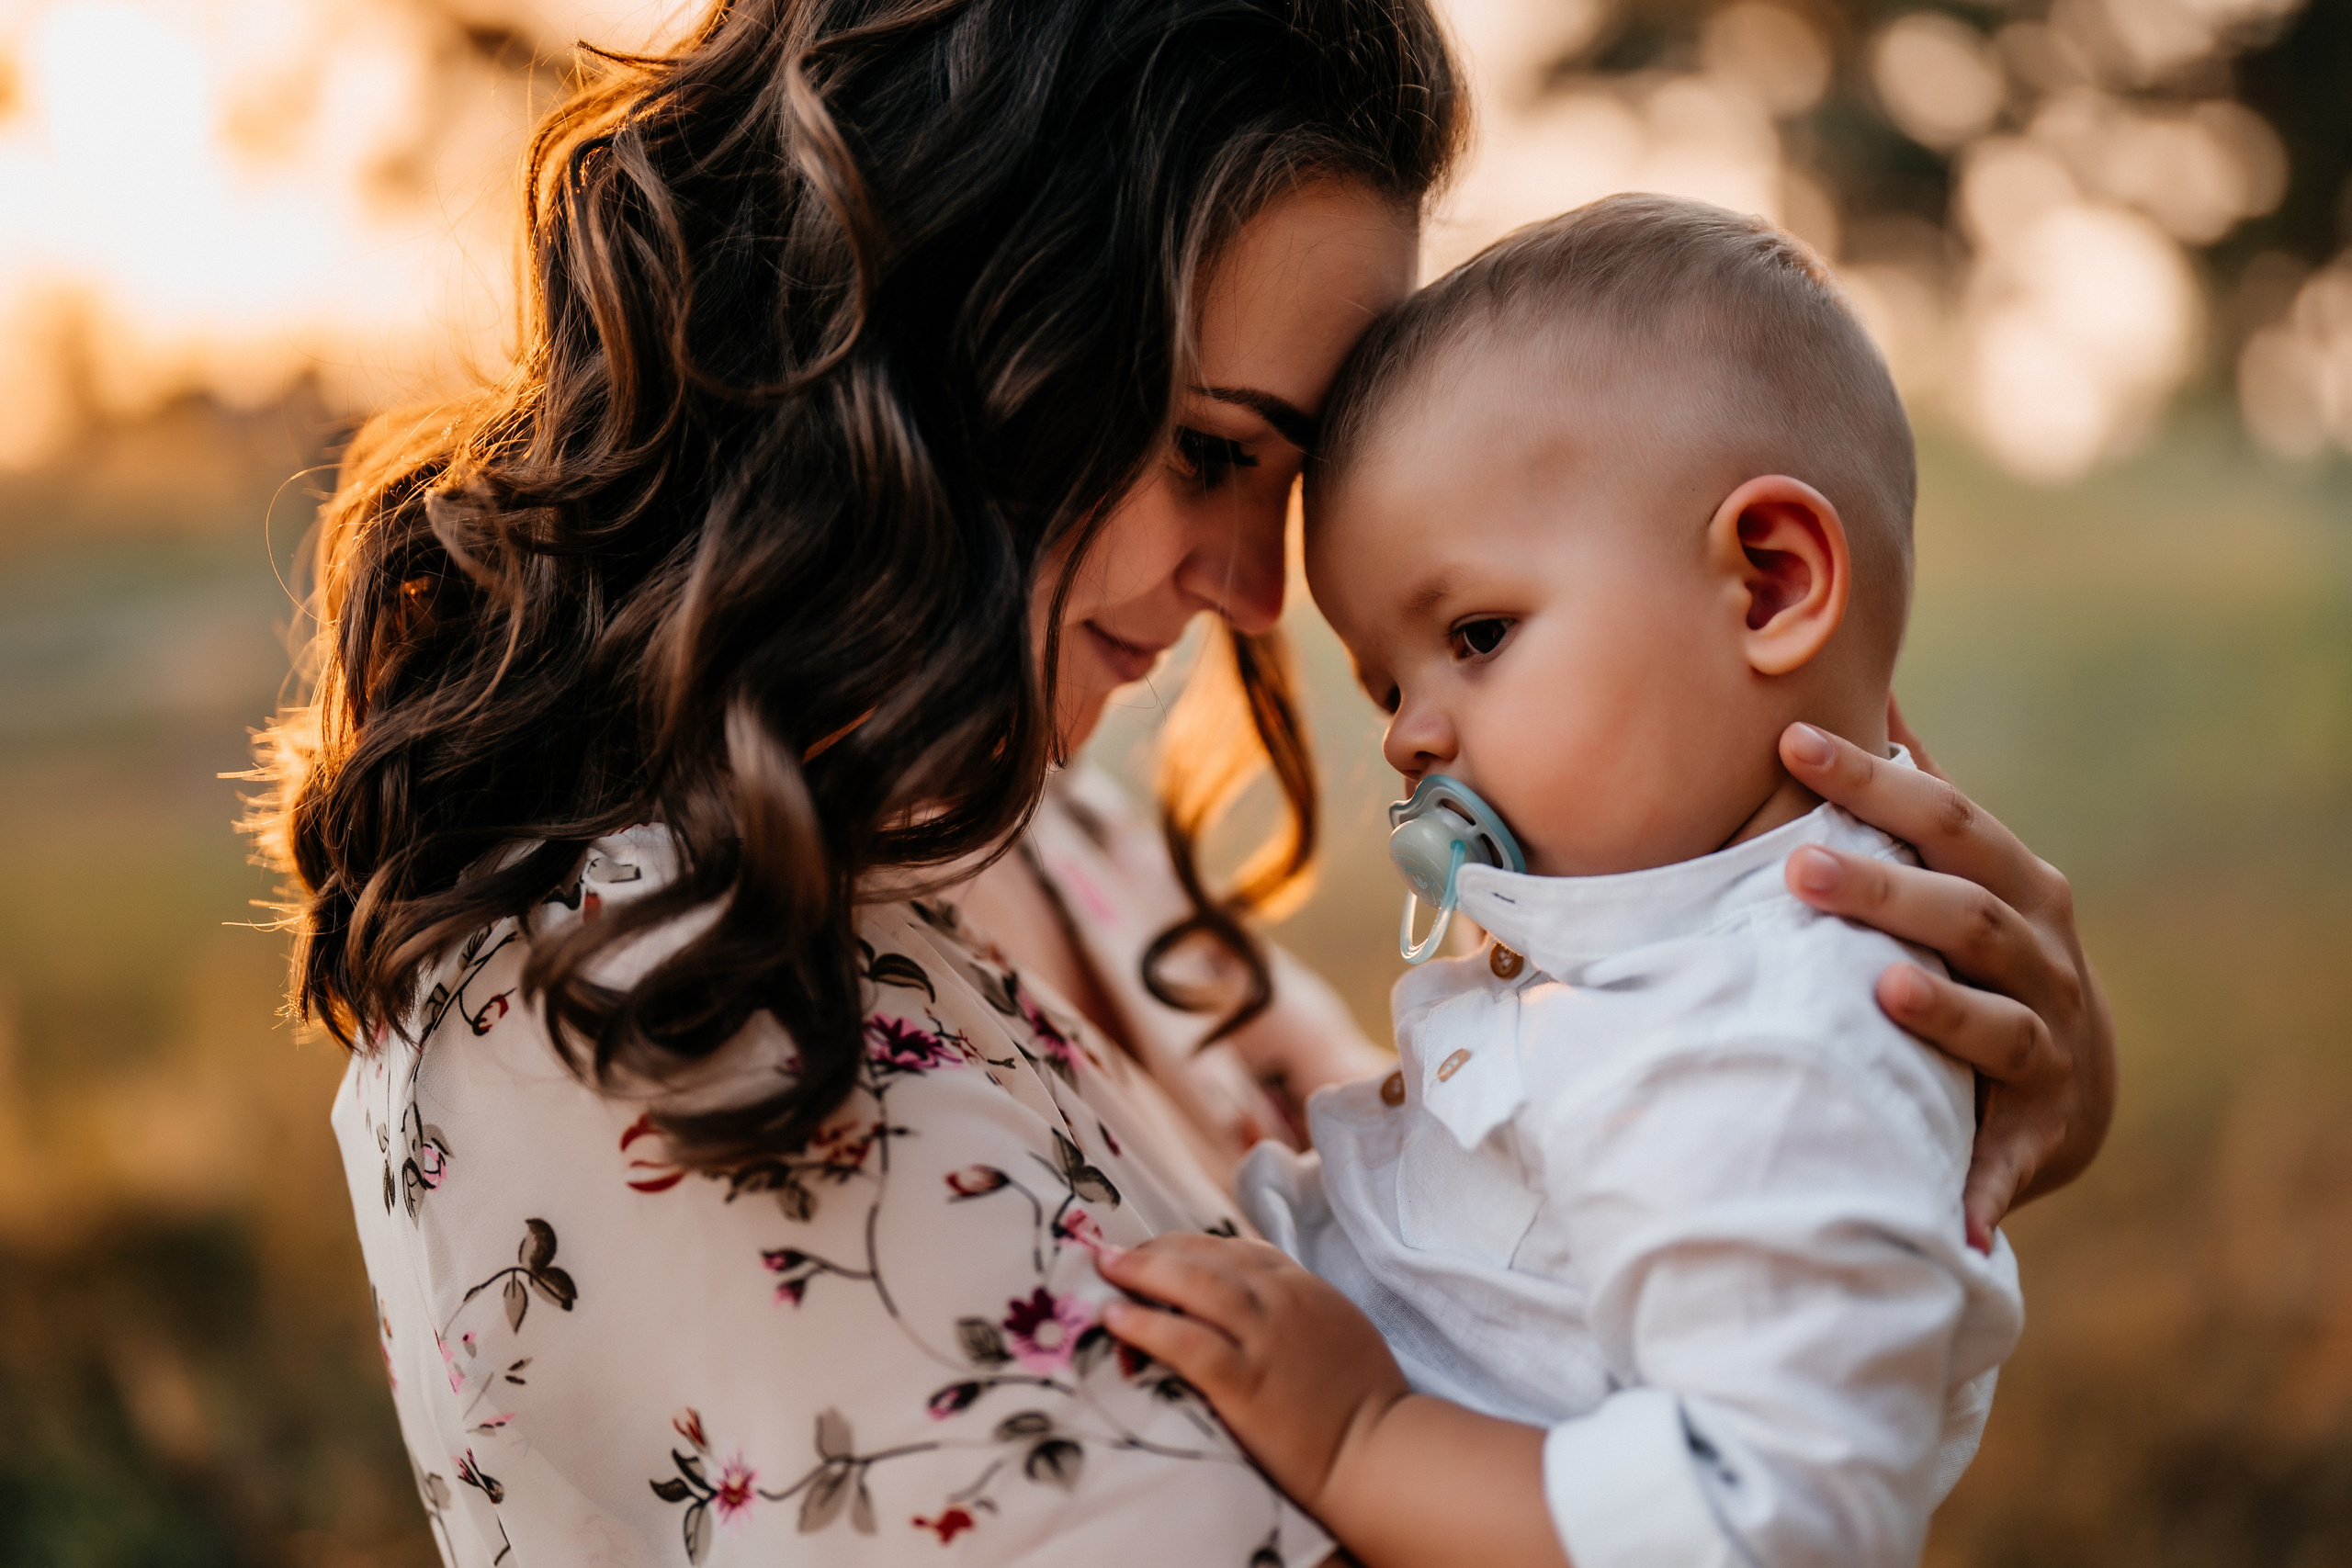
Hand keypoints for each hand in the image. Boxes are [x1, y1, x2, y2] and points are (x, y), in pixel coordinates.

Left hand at [1099, 1236, 1564, 1567]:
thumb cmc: (1362, 1398)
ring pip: (1193, 1285)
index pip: (1234, 1248)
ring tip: (1104, 1271)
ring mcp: (1264, 1338)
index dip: (1187, 1245)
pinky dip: (1145, 1325)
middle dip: (1153, 1251)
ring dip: (1141, 1273)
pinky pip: (1186, 1341)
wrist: (1380, 1450)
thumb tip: (1251, 1301)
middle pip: (1205, 1257)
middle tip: (1111, 1253)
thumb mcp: (1335, 1327)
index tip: (1155, 1251)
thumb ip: (1295, 1305)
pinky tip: (1114, 1319)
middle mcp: (1282, 1300)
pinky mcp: (1246, 1380)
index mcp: (1303, 1285)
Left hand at [1779, 703, 2118, 1249]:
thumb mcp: (1962, 869)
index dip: (1871, 777)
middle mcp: (2040, 954)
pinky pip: (2010, 1158)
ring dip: (1940, 1010)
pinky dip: (1985, 1184)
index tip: (1789, 743)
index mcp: (2012, 881)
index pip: (1943, 815)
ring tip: (1881, 990)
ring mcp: (2048, 1041)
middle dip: (1885, 886)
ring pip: (1998, 1019)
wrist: (2072, 1082)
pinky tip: (1954, 1212)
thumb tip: (1873, 681)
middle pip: (1965, 912)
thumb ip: (1915, 788)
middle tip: (1797, 866)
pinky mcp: (2040, 1131)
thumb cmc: (1983, 950)